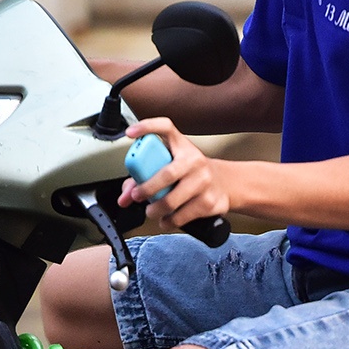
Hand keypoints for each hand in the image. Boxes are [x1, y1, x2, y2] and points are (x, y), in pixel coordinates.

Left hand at [119, 117, 231, 231]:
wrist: (224, 183)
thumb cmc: (189, 173)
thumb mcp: (170, 165)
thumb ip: (144, 177)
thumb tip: (124, 198)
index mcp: (181, 146)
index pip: (165, 127)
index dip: (147, 127)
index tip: (130, 133)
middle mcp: (194, 160)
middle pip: (166, 175)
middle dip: (147, 189)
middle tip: (137, 196)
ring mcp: (204, 181)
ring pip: (172, 201)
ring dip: (156, 210)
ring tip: (152, 212)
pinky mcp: (210, 201)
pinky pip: (183, 216)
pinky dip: (170, 221)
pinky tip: (167, 219)